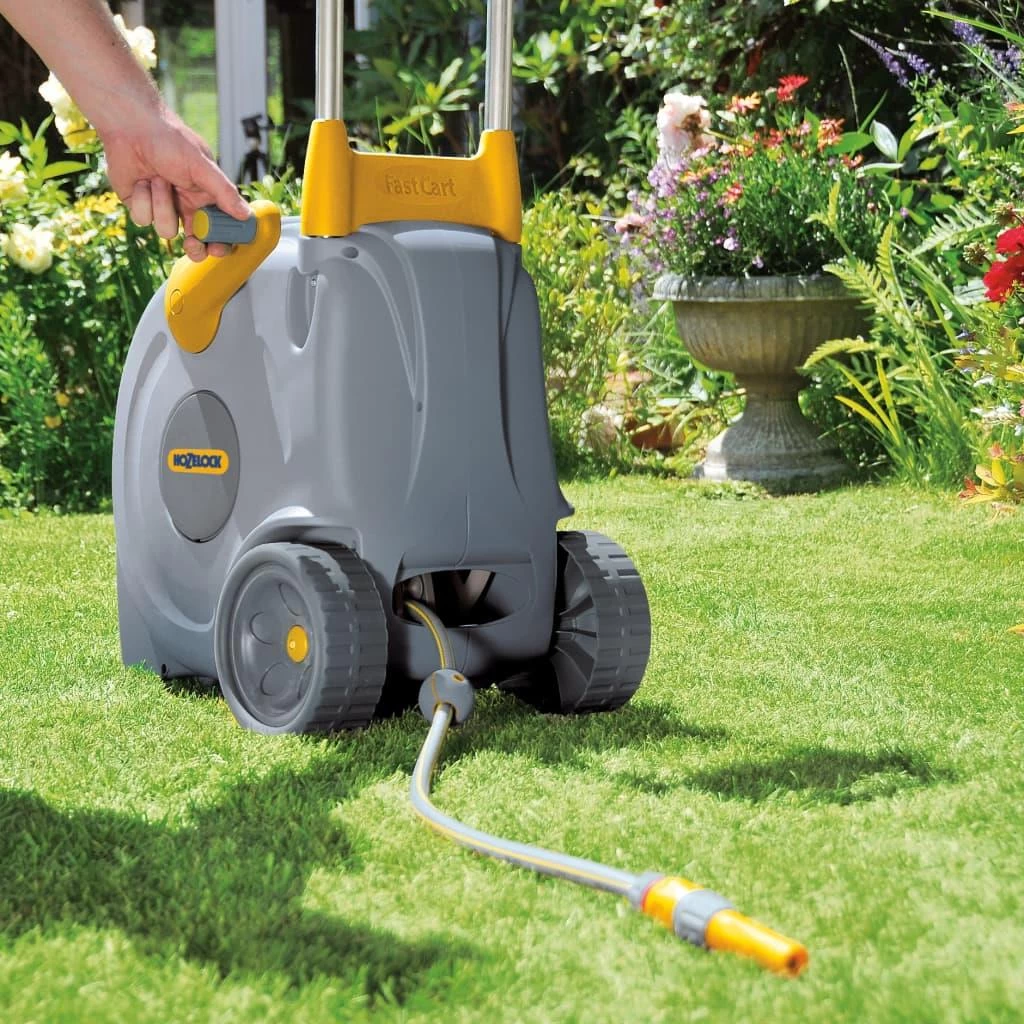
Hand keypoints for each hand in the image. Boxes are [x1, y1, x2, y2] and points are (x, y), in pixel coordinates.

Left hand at [100, 106, 251, 261]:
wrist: (130, 127)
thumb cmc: (168, 139)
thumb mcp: (202, 166)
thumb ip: (224, 192)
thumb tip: (246, 214)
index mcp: (206, 196)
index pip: (220, 227)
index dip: (221, 241)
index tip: (218, 247)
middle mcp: (187, 205)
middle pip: (197, 242)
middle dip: (196, 247)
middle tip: (194, 244)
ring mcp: (163, 207)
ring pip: (167, 230)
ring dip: (162, 204)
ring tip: (158, 179)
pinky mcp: (141, 206)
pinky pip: (144, 220)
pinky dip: (142, 200)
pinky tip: (141, 181)